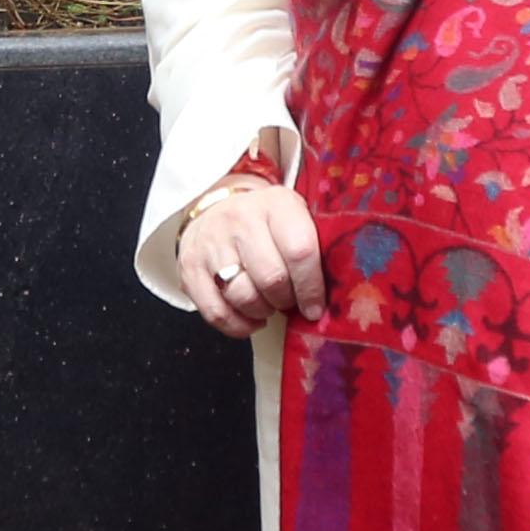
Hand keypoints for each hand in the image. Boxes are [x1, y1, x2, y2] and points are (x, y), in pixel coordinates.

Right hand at [176, 177, 321, 337]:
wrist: (217, 207)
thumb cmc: (267, 221)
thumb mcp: (295, 216)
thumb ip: (315, 246)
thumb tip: (339, 294)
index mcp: (276, 204)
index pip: (300, 251)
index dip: (311, 287)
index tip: (316, 307)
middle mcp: (240, 220)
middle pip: (271, 279)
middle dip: (286, 300)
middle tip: (290, 301)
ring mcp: (211, 244)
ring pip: (243, 297)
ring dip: (262, 312)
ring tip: (269, 305)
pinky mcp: (190, 268)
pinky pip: (216, 312)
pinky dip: (238, 325)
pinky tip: (250, 319)